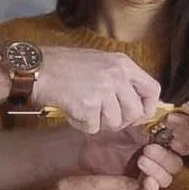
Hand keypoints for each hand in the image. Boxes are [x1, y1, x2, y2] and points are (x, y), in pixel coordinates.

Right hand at [34, 47, 161, 134]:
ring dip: (98, 123)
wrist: (36, 68)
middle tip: (104, 117)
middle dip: (121, 121)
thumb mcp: (98, 62)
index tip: (137, 114)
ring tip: (82, 109)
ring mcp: (103, 91)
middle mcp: (116, 76)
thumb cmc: (62, 65)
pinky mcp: (88, 106)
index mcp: (122, 63)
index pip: (153, 89)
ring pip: (115, 123)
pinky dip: (81, 124)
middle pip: (135, 112)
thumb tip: (134, 102)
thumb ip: (119, 78)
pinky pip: (93, 127)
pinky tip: (71, 111)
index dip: (147, 107)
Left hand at [78, 125, 188, 189]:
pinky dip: (151, 186)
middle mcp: (154, 159)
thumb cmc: (103, 131)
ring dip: (158, 170)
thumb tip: (169, 122)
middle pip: (174, 165)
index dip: (182, 145)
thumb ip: (149, 124)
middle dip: (165, 158)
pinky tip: (145, 180)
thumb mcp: (128, 124)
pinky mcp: (132, 187)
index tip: (176, 140)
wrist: (80, 146)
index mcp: (157, 142)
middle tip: (147, 149)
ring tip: (141, 159)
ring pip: (165, 179)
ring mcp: (144, 174)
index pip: (179, 147)